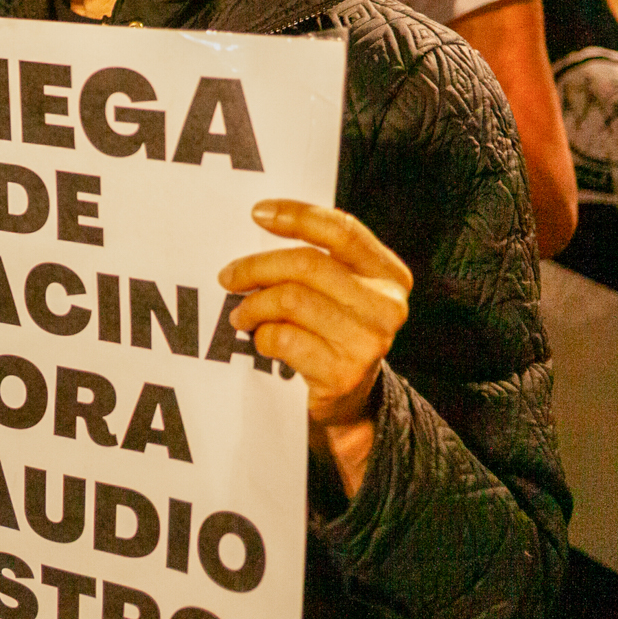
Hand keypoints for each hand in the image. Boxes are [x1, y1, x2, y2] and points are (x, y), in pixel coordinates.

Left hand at [218, 200, 411, 496]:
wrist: (351, 405)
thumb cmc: (333, 334)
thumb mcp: (339, 293)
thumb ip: (317, 260)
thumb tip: (260, 223)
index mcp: (389, 275)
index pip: (341, 230)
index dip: (297, 215)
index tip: (257, 213)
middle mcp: (387, 305)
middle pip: (306, 264)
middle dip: (257, 267)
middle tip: (228, 277)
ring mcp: (368, 340)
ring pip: (289, 299)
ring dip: (254, 306)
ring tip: (241, 314)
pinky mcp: (343, 372)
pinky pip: (282, 338)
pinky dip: (262, 336)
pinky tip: (261, 340)